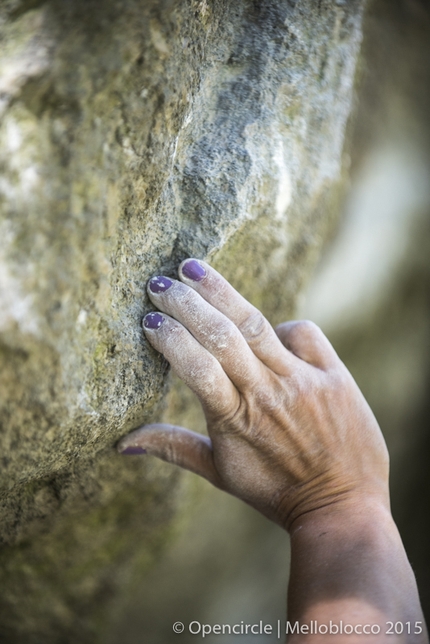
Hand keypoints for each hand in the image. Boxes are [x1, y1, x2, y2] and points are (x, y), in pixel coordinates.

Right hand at [118, 259, 389, 530]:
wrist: (342, 507)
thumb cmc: (275, 491)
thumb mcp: (220, 474)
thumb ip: (172, 448)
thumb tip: (121, 443)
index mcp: (234, 418)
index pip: (195, 365)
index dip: (170, 338)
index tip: (148, 319)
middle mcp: (266, 392)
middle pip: (221, 334)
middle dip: (185, 302)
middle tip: (159, 283)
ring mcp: (302, 380)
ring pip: (255, 324)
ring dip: (220, 292)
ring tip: (191, 268)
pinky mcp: (334, 374)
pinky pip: (304, 333)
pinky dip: (282, 326)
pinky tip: (267, 329)